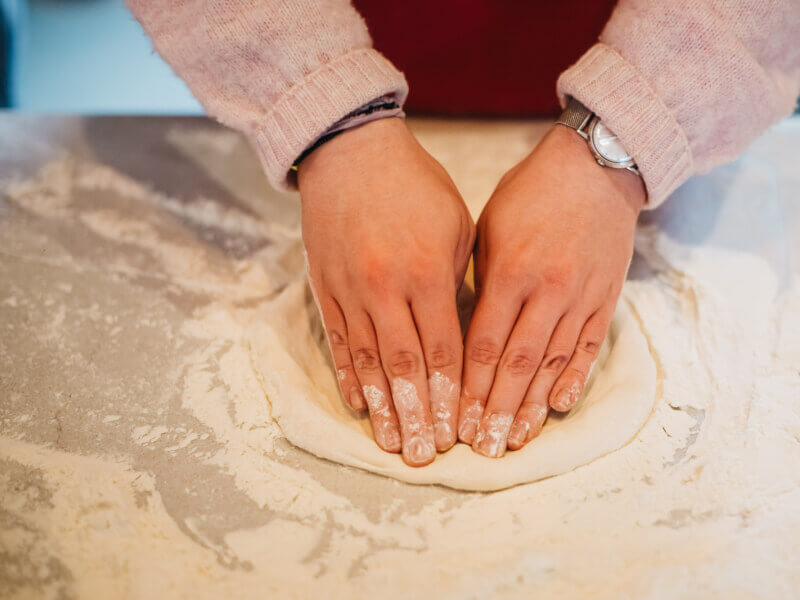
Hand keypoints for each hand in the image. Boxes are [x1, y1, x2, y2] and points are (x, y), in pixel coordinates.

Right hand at [298, 118, 474, 465]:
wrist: (352, 153)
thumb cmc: (415, 186)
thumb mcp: (455, 225)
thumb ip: (456, 282)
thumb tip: (460, 334)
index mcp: (426, 273)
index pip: (442, 350)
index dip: (450, 395)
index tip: (457, 430)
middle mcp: (386, 289)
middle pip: (404, 367)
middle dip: (417, 415)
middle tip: (422, 456)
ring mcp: (350, 290)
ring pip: (366, 362)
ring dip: (381, 407)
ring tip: (389, 443)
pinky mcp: (325, 286)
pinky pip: (337, 340)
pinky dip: (347, 376)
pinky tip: (358, 405)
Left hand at [457, 125, 645, 456]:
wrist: (595, 169)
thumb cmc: (529, 195)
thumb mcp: (488, 228)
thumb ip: (479, 283)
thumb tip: (463, 333)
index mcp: (510, 272)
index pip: (485, 344)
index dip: (470, 388)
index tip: (456, 419)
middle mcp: (547, 291)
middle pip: (517, 365)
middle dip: (498, 411)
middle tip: (483, 448)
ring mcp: (580, 297)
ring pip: (553, 363)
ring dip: (533, 407)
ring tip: (516, 441)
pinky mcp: (605, 298)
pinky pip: (588, 346)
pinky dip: (573, 378)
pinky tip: (559, 407)